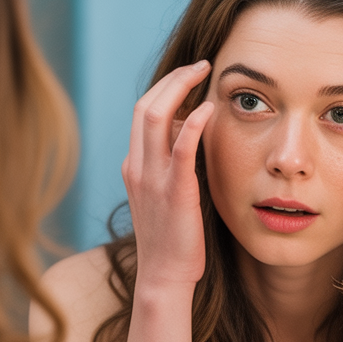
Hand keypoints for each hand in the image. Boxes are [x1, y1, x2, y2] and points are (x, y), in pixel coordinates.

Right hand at [121, 60, 213, 287]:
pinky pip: (180, 147)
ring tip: (205, 73)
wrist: (164, 275)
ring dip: (180, 87)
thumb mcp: (164, 196)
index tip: (189, 77)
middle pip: (145, 106)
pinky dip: (193, 122)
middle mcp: (137, 167)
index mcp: (134, 167)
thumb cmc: (172, 240)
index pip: (142, 114)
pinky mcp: (174, 191)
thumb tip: (189, 138)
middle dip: (172, 79)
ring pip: (154, 117)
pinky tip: (209, 107)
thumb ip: (171, 166)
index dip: (164, 89)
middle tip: (199, 65)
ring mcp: (152, 178)